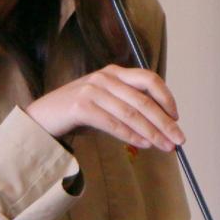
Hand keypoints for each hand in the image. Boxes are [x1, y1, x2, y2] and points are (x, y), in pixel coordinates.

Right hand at [27, 65, 183, 151]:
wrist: (40, 118)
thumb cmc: (77, 112)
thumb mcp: (106, 102)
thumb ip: (128, 106)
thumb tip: (160, 125)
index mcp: (114, 72)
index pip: (149, 79)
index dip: (166, 98)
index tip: (177, 117)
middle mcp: (105, 77)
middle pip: (144, 100)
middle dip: (165, 122)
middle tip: (179, 139)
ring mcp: (92, 90)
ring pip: (131, 113)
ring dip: (152, 133)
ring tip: (165, 146)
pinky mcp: (81, 107)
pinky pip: (112, 123)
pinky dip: (130, 135)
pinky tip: (143, 144)